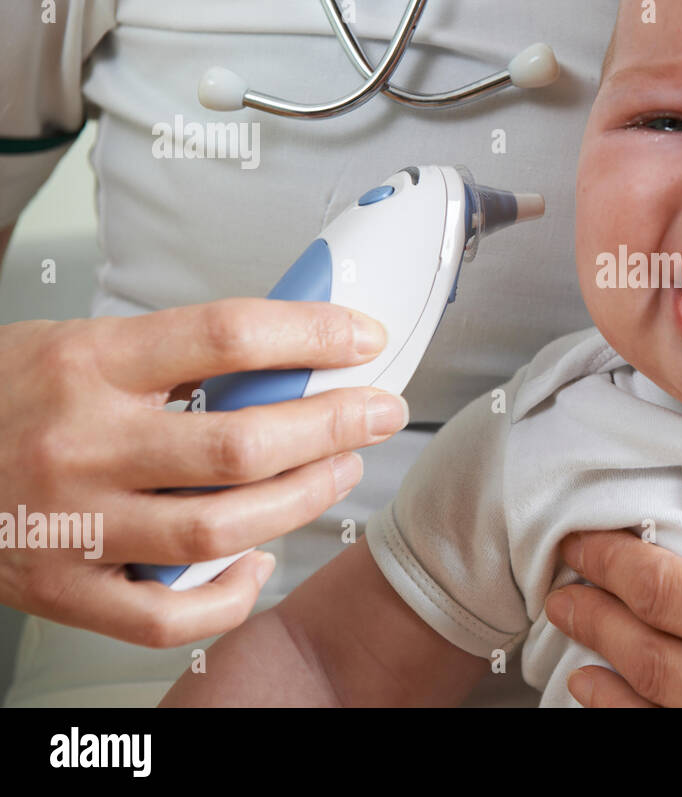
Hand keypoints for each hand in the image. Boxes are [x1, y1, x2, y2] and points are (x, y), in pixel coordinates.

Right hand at [0, 298, 408, 646]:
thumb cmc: (3, 395)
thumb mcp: (80, 344)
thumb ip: (174, 353)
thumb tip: (287, 352)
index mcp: (88, 365)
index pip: (224, 336)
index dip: (311, 334)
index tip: (361, 339)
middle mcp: (82, 442)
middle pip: (240, 443)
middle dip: (333, 425)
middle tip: (376, 412)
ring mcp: (73, 522)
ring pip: (220, 527)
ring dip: (302, 500)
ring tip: (339, 471)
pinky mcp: (64, 587)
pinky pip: (165, 615)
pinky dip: (228, 595)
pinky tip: (257, 563)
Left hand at [545, 452, 681, 705]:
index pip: (665, 591)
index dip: (610, 565)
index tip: (582, 545)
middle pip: (651, 658)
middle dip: (595, 622)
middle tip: (562, 595)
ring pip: (670, 721)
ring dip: (614, 690)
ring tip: (580, 665)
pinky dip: (661, 733)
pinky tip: (646, 720)